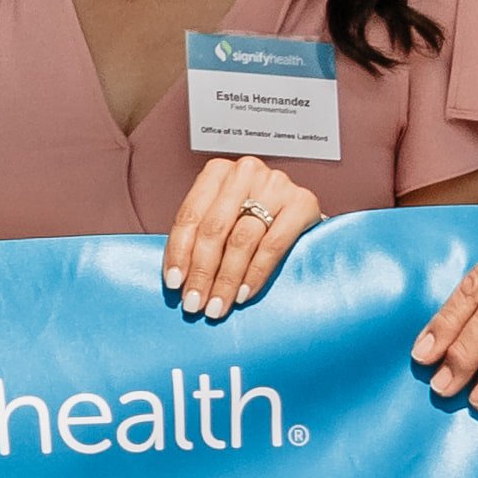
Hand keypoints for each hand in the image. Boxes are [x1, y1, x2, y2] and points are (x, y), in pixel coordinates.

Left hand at [158, 156, 319, 317]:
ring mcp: (276, 185)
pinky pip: (273, 245)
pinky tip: (244, 294)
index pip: (190, 216)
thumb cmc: (252, 216)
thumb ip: (199, 237)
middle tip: (195, 303)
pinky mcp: (303, 202)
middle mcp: (245, 172)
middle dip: (202, 272)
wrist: (300, 211)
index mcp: (217, 172)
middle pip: (214, 230)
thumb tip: (177, 280)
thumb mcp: (222, 217)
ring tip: (217, 305)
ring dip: (226, 280)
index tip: (174, 283)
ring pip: (241, 240)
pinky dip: (256, 274)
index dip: (179, 253)